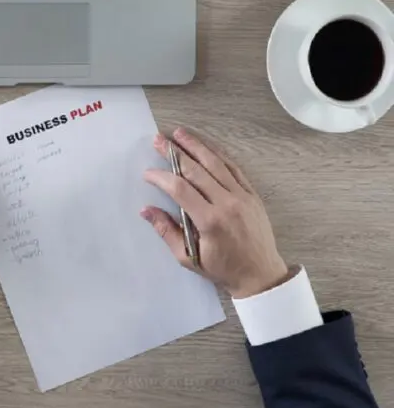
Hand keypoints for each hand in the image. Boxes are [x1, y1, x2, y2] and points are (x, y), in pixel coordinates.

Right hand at [141, 128, 289, 298]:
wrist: (261, 275)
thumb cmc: (222, 269)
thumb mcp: (188, 257)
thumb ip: (166, 231)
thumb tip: (146, 210)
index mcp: (210, 221)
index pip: (180, 189)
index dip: (161, 177)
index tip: (148, 173)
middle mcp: (227, 203)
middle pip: (196, 170)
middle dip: (174, 153)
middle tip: (158, 140)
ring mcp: (242, 196)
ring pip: (216, 163)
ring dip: (196, 145)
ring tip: (180, 133)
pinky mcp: (252, 195)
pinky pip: (234, 168)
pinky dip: (219, 154)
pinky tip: (206, 145)